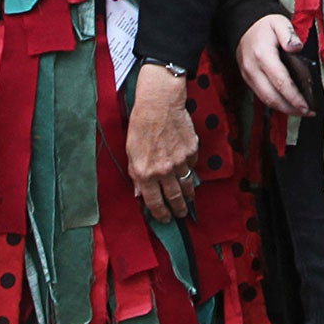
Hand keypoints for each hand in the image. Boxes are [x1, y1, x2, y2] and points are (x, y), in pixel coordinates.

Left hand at [126, 63, 198, 222]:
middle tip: (180, 215)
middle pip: (174, 197)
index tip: (164, 219)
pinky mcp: (192, 150)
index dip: (160, 214)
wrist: (159, 104)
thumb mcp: (130, 153)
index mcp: (145, 174)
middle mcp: (164, 170)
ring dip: (188, 196)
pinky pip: (192, 166)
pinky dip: (190, 171)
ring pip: (187, 185)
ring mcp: (180, 161)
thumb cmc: (140, 126)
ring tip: (189, 202)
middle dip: (177, 209)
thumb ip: (136, 176)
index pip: (154, 202)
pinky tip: (188, 172)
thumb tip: (140, 193)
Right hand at [238, 13, 311, 116]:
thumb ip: (289, 35)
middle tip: (308, 112)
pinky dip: (275, 102)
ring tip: (301, 111)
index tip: (306, 106)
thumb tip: (297, 48)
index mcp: (263, 56)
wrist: (244, 25)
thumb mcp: (280, 23)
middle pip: (271, 96)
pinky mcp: (248, 79)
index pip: (280, 81)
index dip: (293, 96)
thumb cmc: (265, 25)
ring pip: (265, 99)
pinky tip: (288, 104)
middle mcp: (253, 69)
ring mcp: (248, 76)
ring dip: (283, 108)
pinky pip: (261, 95)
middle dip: (290, 108)